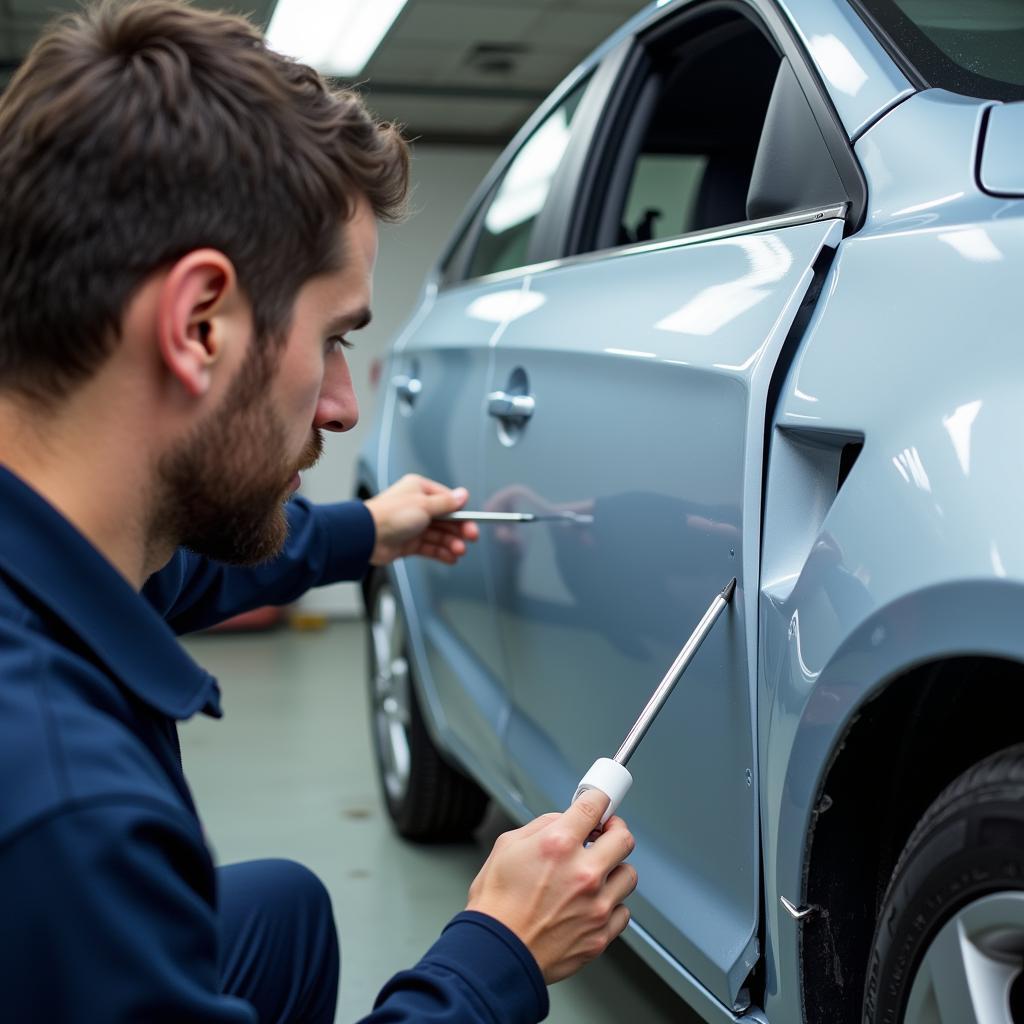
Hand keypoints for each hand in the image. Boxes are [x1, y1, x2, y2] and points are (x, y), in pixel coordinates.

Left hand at [364, 474, 478, 566]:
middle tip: (470, 537)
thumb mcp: (424, 505)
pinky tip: (451, 557)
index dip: (461, 512)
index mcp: (419, 490)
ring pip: (438, 535)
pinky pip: (429, 548)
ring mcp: (412, 526)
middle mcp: (416, 507)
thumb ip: (446, 503)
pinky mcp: (408, 543)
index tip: (473, 521)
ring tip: (459, 551)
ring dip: (451, 543)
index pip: (447, 500)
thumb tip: (463, 494)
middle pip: (445, 519)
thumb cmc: (389, 514)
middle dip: (458, 530)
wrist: (367, 536)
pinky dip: (441, 553)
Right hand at [465, 793, 636, 983]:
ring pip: (629, 875)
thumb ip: (541, 826)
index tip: (600, 804)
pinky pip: (623, 911)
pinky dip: (611, 904)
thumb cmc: (496, 905)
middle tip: (606, 833)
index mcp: (559, 845)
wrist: (496, 954)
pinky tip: (593, 903)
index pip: (596, 806)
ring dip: (615, 869)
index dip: (599, 800)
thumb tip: (563, 820)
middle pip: (624, 838)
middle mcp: (584, 873)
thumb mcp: (507, 846)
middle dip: (615, 831)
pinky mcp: (600, 935)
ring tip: (598, 873)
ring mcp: (596, 906)